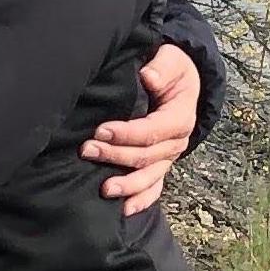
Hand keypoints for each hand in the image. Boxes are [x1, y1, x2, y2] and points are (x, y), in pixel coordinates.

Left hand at [85, 41, 199, 218]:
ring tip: (104, 188)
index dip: (127, 133)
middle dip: (116, 155)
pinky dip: (141, 201)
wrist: (182, 83)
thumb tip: (148, 77)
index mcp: (180, 117)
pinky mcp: (160, 166)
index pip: (152, 131)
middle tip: (88, 150)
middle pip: (146, 156)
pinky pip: (154, 189)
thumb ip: (163, 67)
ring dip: (127, 184)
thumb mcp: (172, 59)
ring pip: (149, 177)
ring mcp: (168, 158)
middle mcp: (177, 142)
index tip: (101, 130)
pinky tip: (123, 211)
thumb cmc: (171, 69)